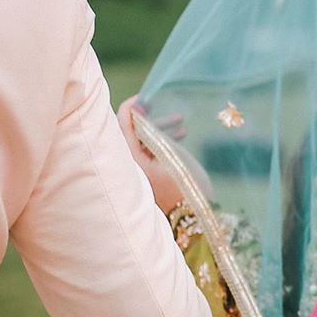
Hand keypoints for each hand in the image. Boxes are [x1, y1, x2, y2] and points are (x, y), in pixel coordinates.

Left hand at [117, 96, 183, 213]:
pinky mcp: (148, 179)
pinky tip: (180, 138)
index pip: (122, 125)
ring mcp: (138, 174)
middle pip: (133, 134)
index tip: (146, 97)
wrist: (194, 219)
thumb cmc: (185, 186)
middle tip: (167, 110)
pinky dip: (162, 144)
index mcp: (131, 161)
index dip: (132, 107)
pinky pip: (149, 154)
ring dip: (161, 131)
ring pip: (143, 144)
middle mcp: (129, 167)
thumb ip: (151, 130)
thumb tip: (136, 109)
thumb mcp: (171, 153)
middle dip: (152, 119)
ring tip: (182, 123)